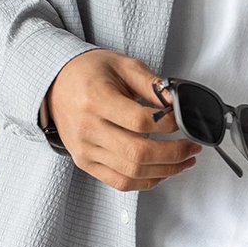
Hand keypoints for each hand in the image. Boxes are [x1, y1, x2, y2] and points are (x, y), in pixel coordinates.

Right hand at [45, 49, 201, 190]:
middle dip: (174, 153)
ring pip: (132, 172)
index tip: (182, 119)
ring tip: (184, 161)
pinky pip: (119, 182)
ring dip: (166, 170)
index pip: (140, 121)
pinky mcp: (85, 163)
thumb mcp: (121, 64)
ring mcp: (85, 150)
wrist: (54, 86)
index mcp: (96, 99)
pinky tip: (162, 172)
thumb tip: (176, 101)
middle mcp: (88, 128)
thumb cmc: (87, 73)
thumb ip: (151, 83)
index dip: (169, 123)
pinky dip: (146, 182)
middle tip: (193, 146)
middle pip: (138, 153)